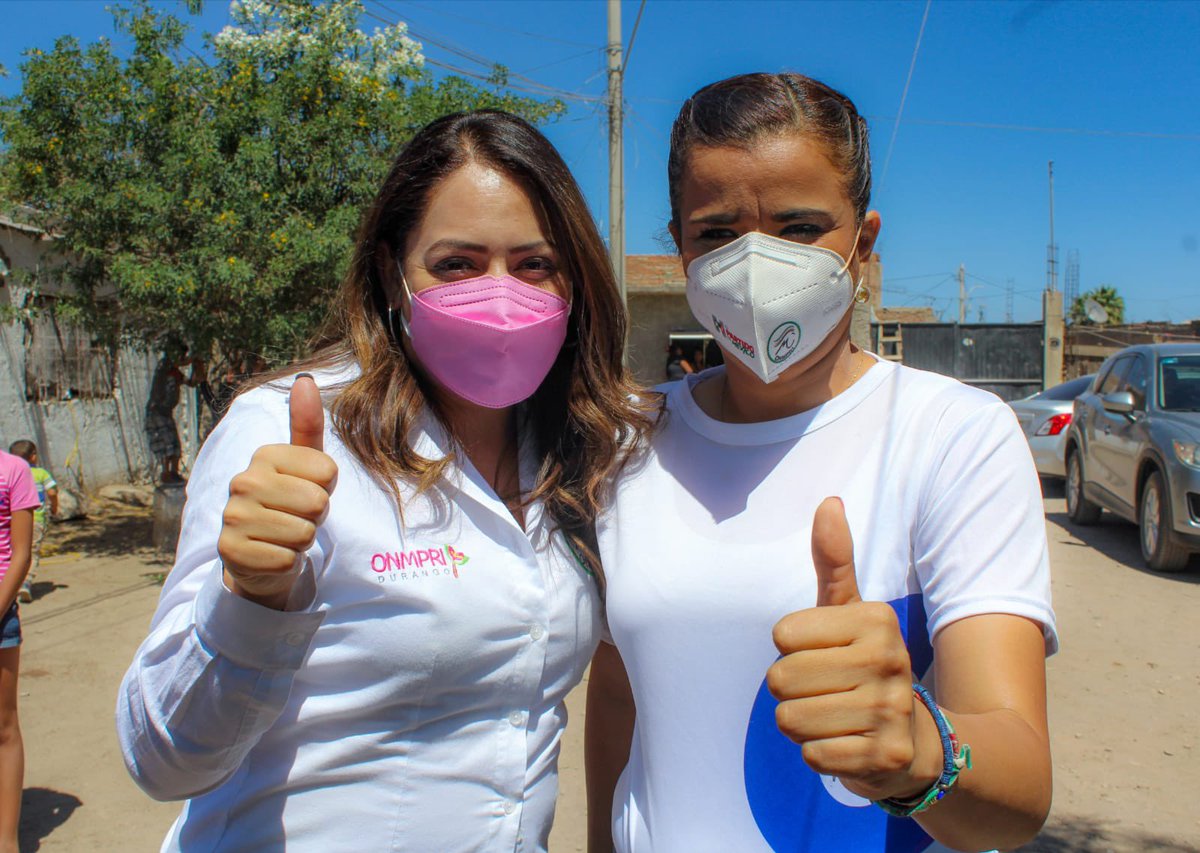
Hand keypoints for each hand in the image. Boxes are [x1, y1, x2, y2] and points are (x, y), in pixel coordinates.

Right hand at [217, 375, 336, 608]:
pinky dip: (289, 562)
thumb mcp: (304, 465)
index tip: (306, 491)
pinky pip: (288, 560)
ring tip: (284, 535)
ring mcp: (232, 517)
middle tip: (296, 517)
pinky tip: (273, 554)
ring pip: (304, 533)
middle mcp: (242, 482)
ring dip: (303, 540)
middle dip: (316, 516)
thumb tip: (304, 381)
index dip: (327, 489)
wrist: (259, 555)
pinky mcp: (232, 552)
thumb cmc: (289, 504)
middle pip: (317, 503)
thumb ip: (307, 426)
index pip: (328, 472)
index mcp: (263, 456)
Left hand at [767, 497, 938, 801]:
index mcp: (876, 619)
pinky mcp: (884, 757)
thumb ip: (835, 560)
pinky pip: (812, 756)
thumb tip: (829, 501)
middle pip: (780, 678)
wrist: (919, 743)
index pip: (781, 635)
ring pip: (791, 719)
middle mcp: (889, 660)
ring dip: (802, 725)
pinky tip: (847, 745)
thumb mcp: (853, 612)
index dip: (790, 650)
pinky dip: (821, 755)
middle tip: (826, 692)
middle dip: (792, 691)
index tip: (823, 655)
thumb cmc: (867, 666)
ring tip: (835, 718)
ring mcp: (889, 710)